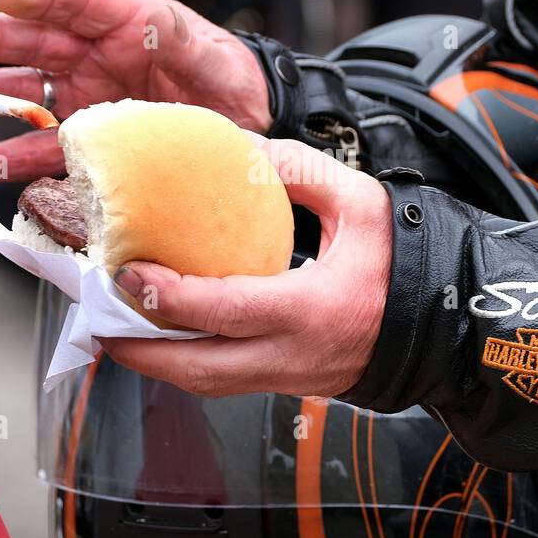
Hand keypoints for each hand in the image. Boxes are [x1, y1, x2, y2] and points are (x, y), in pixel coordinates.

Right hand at [0, 0, 270, 184]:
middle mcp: (94, 55)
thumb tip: (149, 20)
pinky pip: (40, 151)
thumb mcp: (210, 54)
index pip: (77, 0)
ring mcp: (84, 100)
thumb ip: (178, 37)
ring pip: (26, 96)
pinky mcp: (85, 143)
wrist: (244, 128)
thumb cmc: (227, 77)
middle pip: (37, 43)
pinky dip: (5, 162)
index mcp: (124, 20)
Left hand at [99, 139, 391, 397]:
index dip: (167, 298)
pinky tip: (166, 338)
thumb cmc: (402, 263)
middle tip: (99, 320)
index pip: (223, 311)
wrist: (439, 326)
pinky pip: (225, 381)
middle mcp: (292, 355)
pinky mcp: (287, 384)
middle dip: (140, 349)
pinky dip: (187, 364)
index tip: (127, 274)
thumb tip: (243, 152)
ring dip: (157, 362)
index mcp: (310, 309)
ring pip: (206, 384)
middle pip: (198, 369)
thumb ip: (300, 171)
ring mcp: (288, 378)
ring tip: (117, 331)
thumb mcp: (361, 203)